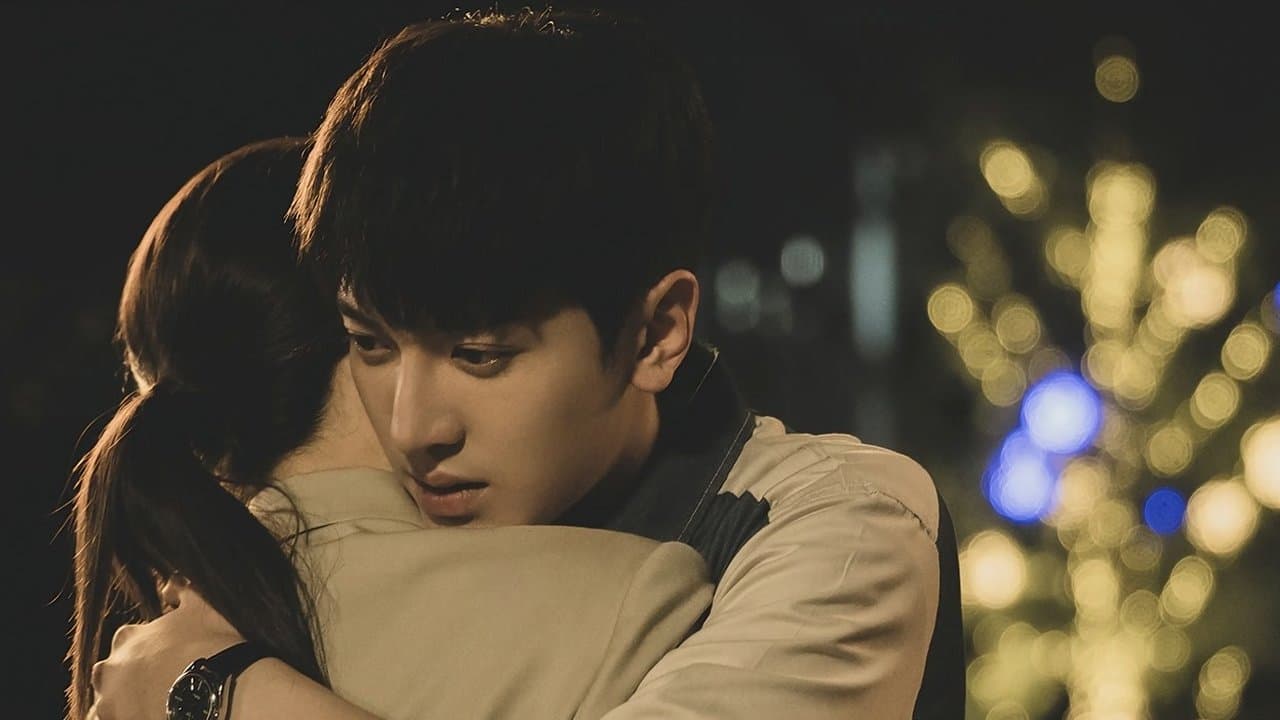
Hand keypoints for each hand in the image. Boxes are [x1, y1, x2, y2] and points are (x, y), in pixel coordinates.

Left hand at [90, 585, 243, 719]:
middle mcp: (111, 670)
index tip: (169, 653)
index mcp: (129, 638)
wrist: (216, 690)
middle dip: (129, 677)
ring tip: (152, 703)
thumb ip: (181, 590)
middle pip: (111, 674)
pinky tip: (146, 714)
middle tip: (161, 682)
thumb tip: (168, 586)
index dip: (150, 646)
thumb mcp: (202, 604)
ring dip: (122, 703)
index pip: (128, 640)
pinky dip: (124, 717)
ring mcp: (111, 703)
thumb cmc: (211, 644)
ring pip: (107, 704)